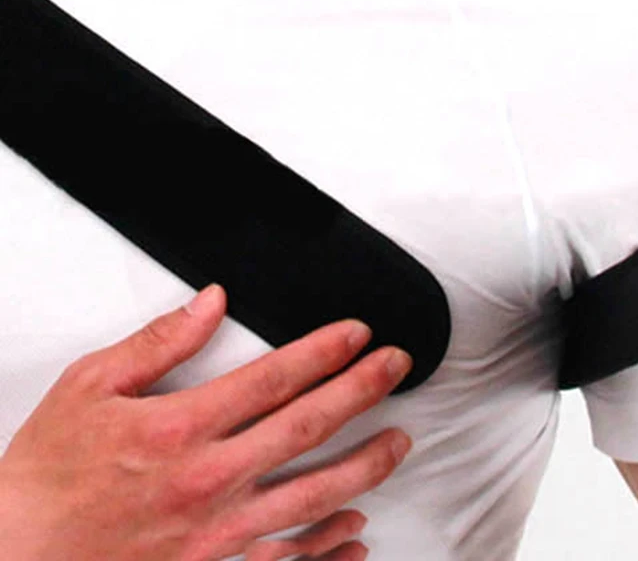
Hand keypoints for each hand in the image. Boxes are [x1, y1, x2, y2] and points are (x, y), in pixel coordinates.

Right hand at [0, 284, 412, 560]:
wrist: (16, 559)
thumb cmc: (49, 474)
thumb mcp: (90, 387)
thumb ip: (159, 342)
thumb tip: (211, 301)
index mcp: (182, 428)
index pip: (274, 378)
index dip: (324, 350)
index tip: (357, 333)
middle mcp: (210, 480)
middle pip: (307, 428)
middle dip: (362, 390)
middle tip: (398, 366)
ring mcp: (218, 535)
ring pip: (312, 497)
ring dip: (365, 465)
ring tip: (401, 441)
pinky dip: (329, 550)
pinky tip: (357, 532)